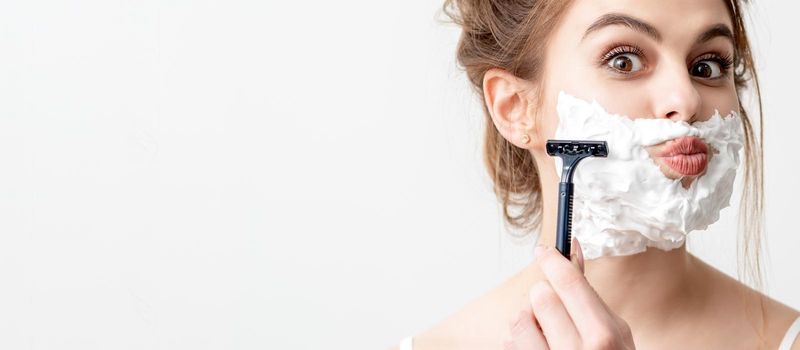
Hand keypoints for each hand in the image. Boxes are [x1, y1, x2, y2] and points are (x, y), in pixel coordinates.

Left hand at [503, 238, 634, 349]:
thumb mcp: (615, 334)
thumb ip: (590, 298)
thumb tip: (572, 250)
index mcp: (603, 337)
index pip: (569, 283)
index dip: (553, 260)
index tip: (544, 251)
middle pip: (541, 296)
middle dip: (544, 297)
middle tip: (554, 310)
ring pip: (518, 320)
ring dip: (528, 322)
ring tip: (546, 335)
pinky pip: (510, 344)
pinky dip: (519, 344)